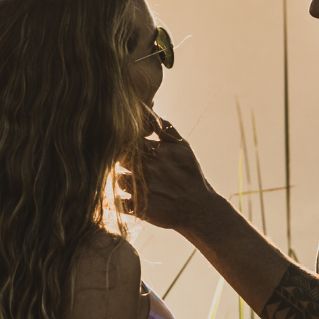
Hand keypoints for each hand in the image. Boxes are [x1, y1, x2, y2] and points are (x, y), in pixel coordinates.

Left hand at [122, 116, 215, 231]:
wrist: (200, 209)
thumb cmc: (191, 176)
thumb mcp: (183, 148)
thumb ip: (165, 129)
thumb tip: (149, 108)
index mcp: (157, 152)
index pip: (128, 140)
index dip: (126, 143)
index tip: (132, 149)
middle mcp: (148, 169)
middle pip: (119, 158)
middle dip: (124, 161)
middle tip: (134, 167)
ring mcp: (143, 189)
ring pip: (118, 180)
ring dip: (124, 181)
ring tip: (139, 184)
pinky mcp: (139, 208)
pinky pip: (119, 202)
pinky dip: (123, 201)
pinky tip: (135, 199)